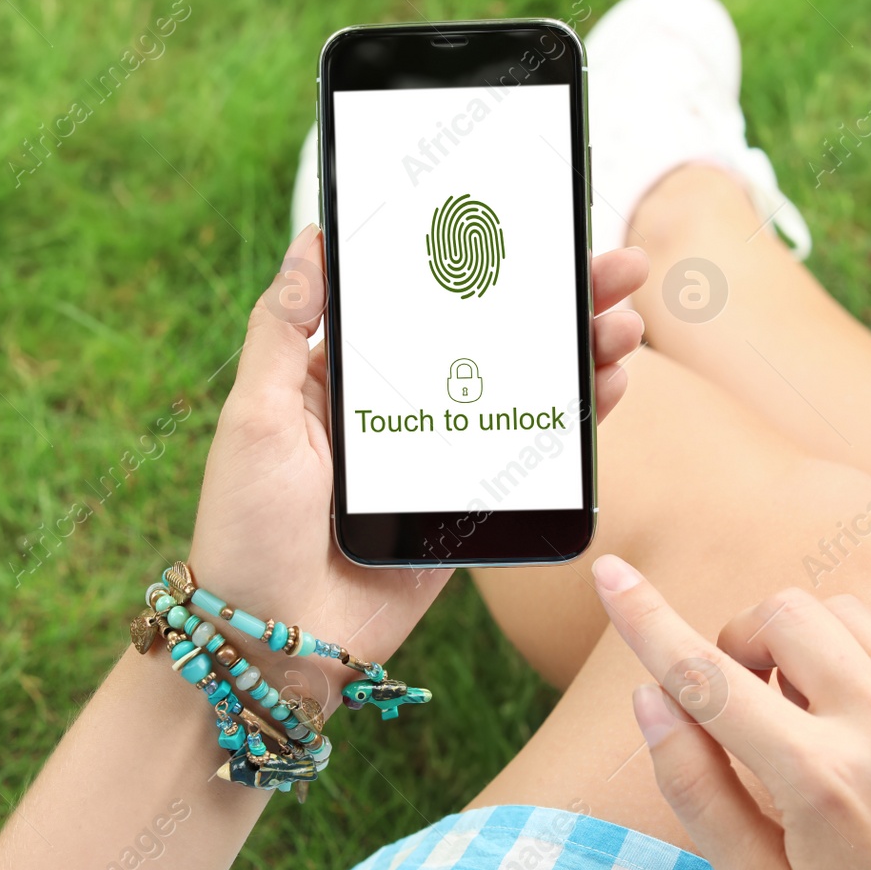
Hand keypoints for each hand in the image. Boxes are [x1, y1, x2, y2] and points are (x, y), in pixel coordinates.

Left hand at [186, 225, 647, 706]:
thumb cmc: (244, 529)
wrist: (270, 644)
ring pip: (521, 392)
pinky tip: (607, 387)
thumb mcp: (251, 417)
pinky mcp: (464, 511)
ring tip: (625, 322)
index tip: (529, 225)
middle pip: (489, 339)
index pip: (423, 302)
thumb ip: (281, 329)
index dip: (479, 264)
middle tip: (614, 265)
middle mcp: (397, 412)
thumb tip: (309, 238)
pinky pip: (526, 456)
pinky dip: (573, 423)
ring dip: (578, 354)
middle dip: (556, 301)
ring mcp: (436, 461)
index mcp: (343, 379)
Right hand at [590, 556, 870, 869]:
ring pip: (843, 616)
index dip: (647, 618)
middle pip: (784, 614)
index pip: (708, 675)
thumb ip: (696, 786)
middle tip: (737, 705)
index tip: (610, 574)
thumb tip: (651, 696)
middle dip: (740, 643)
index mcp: (820, 783)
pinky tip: (851, 731)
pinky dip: (854, 664)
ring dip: (798, 646)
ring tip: (798, 722)